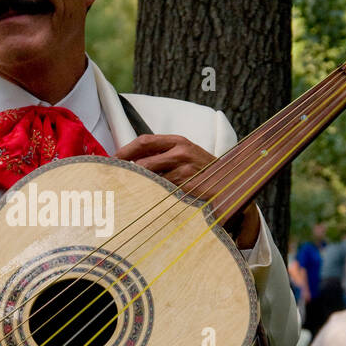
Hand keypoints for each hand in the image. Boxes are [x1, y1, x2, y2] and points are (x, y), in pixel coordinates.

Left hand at [113, 134, 260, 247]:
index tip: (111, 161)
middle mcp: (182, 152)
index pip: (143, 141)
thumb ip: (163, 155)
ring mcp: (185, 171)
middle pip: (142, 162)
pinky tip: (146, 204)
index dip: (124, 151)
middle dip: (126, 173)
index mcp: (179, 141)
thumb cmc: (204, 173)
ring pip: (149, 179)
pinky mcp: (188, 188)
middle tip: (113, 183)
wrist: (235, 186)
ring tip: (127, 196)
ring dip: (137, 188)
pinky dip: (151, 198)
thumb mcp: (187, 156)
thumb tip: (131, 163)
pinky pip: (161, 193)